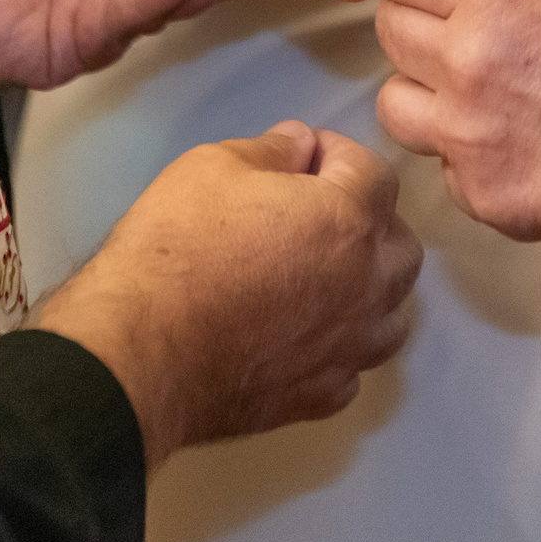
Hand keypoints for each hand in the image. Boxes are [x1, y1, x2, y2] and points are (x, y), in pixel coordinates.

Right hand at [31, 122, 421, 467]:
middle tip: (314, 212)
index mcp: (348, 221)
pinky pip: (353, 366)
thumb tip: (301, 144)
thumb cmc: (175, 248)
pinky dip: (339, 346)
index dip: (338, 154)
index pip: (375, 172)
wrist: (141, 351)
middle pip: (399, 243)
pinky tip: (303, 335)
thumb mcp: (212, 168)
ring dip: (368, 287)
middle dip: (367, 219)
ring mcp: (348, 348)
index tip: (303, 155)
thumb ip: (271, 150)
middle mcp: (366, 286)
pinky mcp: (321, 396)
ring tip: (321, 276)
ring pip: (391, 312)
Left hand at [370, 0, 540, 254]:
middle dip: (422, 28)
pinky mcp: (477, 191)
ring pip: (393, 100)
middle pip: (388, 28)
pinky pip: (438, 162)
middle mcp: (467, 56)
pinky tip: (515, 145)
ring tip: (479, 96)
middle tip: (468, 39)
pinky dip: (465, 154)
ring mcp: (465, 131)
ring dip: (427, 94)